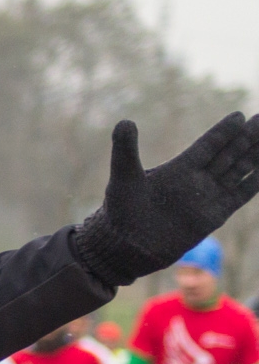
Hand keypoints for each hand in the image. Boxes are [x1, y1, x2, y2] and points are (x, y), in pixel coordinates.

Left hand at [74, 114, 258, 284]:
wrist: (124, 248)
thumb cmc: (119, 213)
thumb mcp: (123, 177)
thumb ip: (126, 150)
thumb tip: (125, 121)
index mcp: (177, 169)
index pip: (207, 146)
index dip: (223, 132)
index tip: (240, 115)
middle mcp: (195, 181)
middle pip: (228, 154)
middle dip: (246, 137)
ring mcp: (206, 199)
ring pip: (237, 172)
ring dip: (254, 155)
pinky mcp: (212, 217)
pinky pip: (239, 196)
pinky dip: (253, 182)